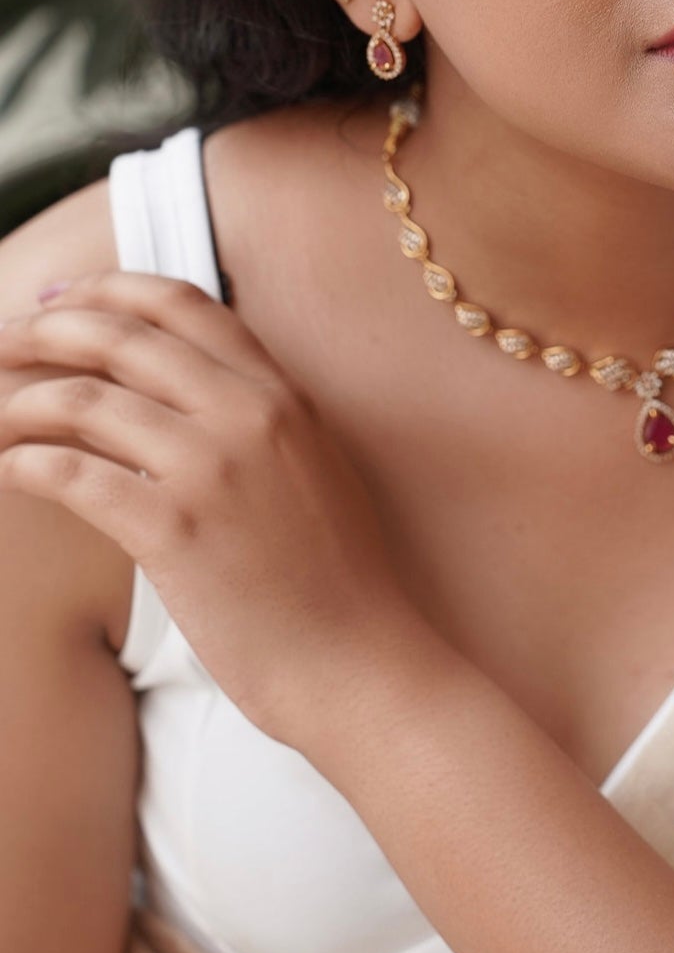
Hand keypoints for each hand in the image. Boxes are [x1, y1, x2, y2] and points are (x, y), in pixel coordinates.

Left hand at [0, 270, 427, 744]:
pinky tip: (11, 471)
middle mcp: (250, 414)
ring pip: (86, 400)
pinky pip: (74, 474)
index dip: (111, 290)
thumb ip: (261, 424)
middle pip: (122, 339)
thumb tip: (184, 402)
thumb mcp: (314, 471)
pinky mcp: (174, 530)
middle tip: (3, 343)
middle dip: (46, 331)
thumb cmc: (337, 583)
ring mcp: (212, 468)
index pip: (184, 304)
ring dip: (22, 403)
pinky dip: (28, 465)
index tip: (62, 299)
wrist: (359, 662)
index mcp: (284, 395)